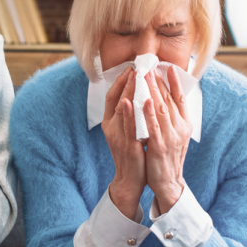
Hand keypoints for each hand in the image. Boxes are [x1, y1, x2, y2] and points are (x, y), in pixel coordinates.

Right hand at [102, 67, 146, 220]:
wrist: (129, 180)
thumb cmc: (132, 154)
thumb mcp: (127, 131)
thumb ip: (129, 115)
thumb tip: (136, 95)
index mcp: (110, 122)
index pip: (112, 96)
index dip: (120, 81)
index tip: (130, 68)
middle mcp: (111, 127)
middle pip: (115, 99)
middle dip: (125, 81)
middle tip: (135, 66)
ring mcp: (117, 136)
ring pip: (120, 110)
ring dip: (127, 91)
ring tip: (134, 76)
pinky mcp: (126, 146)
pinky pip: (127, 127)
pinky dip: (127, 114)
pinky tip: (129, 101)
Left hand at [143, 66, 191, 213]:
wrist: (169, 183)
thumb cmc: (168, 158)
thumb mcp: (175, 136)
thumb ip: (172, 119)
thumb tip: (166, 100)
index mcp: (185, 125)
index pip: (181, 98)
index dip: (175, 82)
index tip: (168, 67)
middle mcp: (180, 128)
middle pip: (169, 100)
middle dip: (158, 81)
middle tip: (149, 65)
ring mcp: (170, 137)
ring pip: (161, 109)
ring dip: (152, 91)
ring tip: (145, 75)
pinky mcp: (159, 146)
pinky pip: (153, 126)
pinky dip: (148, 112)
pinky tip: (143, 100)